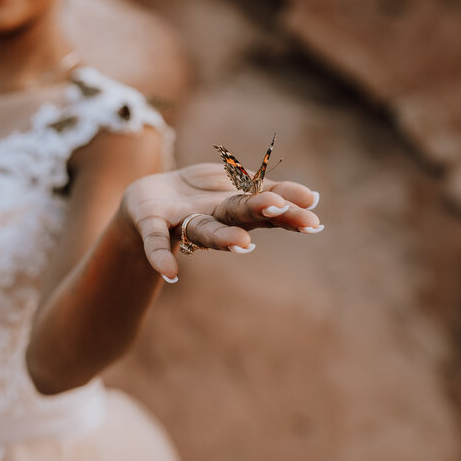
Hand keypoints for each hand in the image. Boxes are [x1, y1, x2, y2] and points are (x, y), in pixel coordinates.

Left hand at [121, 163, 321, 281]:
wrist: (149, 197)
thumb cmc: (199, 194)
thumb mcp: (232, 185)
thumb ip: (262, 190)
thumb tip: (310, 197)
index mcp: (234, 205)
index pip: (264, 207)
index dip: (286, 210)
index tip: (312, 214)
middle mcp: (213, 217)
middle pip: (238, 214)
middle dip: (259, 211)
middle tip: (281, 209)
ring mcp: (183, 222)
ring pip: (205, 230)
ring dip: (224, 238)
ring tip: (243, 244)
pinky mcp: (151, 225)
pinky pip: (155, 241)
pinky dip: (161, 257)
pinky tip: (170, 275)